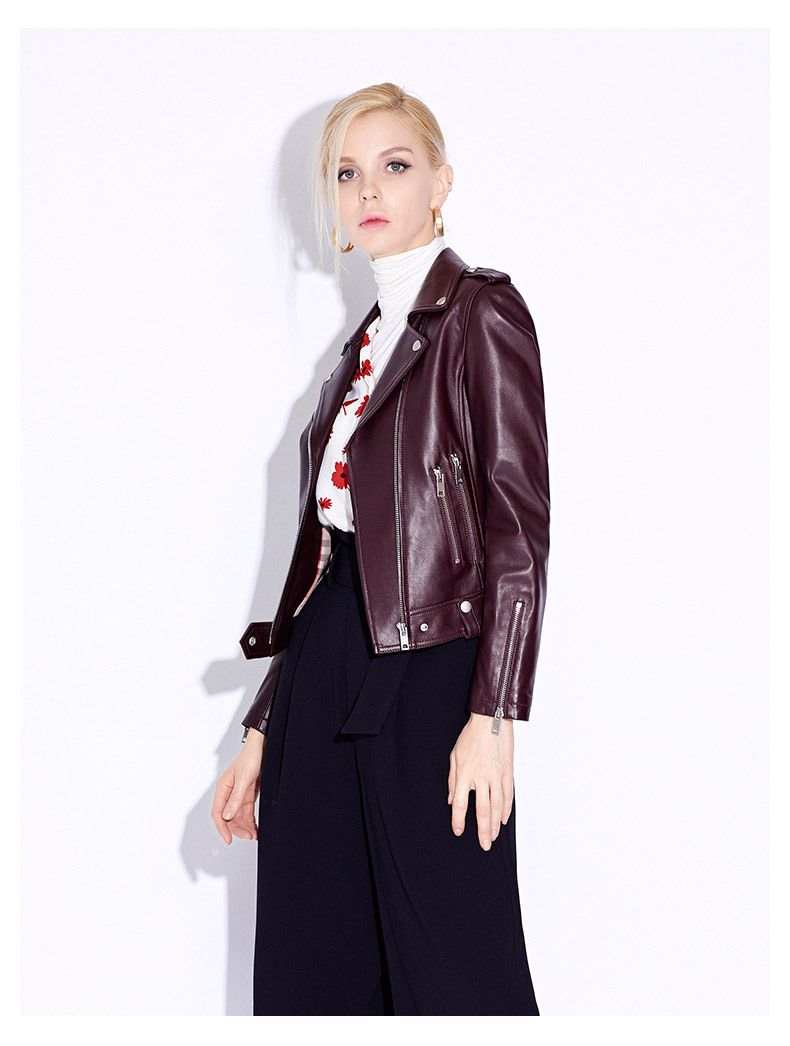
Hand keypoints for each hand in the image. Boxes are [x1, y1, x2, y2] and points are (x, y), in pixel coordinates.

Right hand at [211, 728, 264, 843]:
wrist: (263, 747)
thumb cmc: (251, 757)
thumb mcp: (244, 779)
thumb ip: (236, 798)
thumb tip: (226, 816)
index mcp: (223, 789)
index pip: (218, 814)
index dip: (222, 828)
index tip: (229, 839)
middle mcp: (229, 793)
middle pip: (229, 818)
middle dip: (238, 829)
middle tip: (249, 836)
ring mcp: (239, 795)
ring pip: (238, 817)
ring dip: (245, 827)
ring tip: (254, 834)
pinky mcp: (248, 795)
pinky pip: (247, 812)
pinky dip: (251, 821)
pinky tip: (256, 828)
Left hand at [447, 712, 513, 850]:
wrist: (491, 720)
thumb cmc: (470, 737)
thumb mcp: (454, 756)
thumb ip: (453, 779)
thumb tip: (452, 799)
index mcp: (465, 773)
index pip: (461, 803)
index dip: (459, 820)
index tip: (458, 831)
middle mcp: (481, 777)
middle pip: (482, 810)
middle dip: (483, 830)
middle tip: (484, 845)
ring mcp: (497, 776)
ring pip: (497, 806)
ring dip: (496, 824)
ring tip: (493, 836)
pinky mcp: (508, 773)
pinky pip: (508, 796)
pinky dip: (506, 810)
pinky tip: (503, 820)